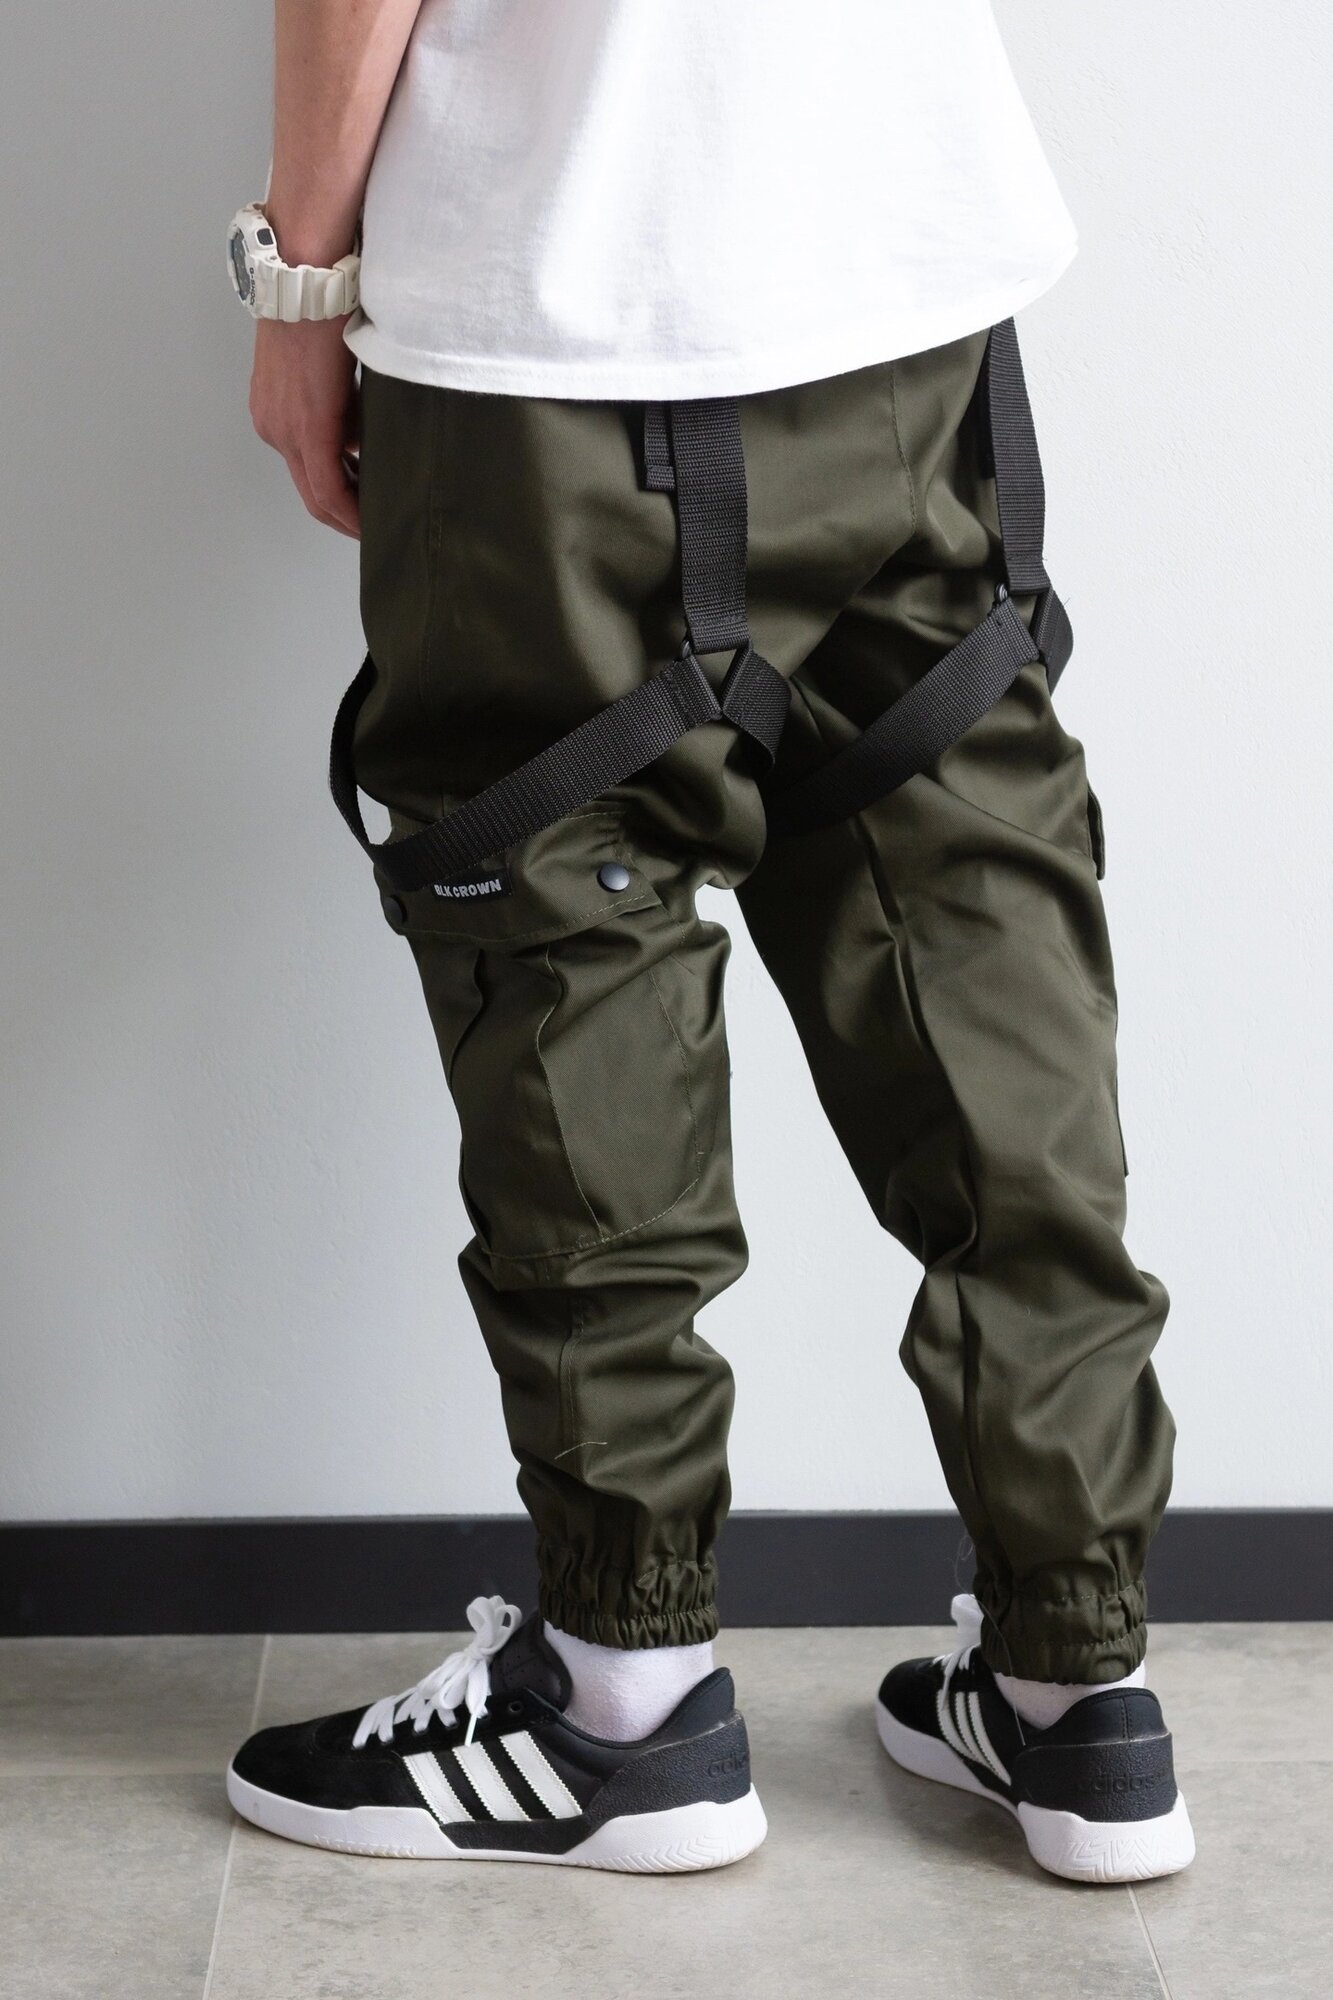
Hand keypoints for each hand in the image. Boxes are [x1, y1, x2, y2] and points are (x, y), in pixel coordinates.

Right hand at [249, 318, 359, 538]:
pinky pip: (291, 445)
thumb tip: (361, 452)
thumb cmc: (336, 324)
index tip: (374, 530)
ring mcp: (268, 418)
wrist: (300, 282)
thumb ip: (360, 428)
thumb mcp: (360, 385)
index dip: (353, 520)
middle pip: (312, 494)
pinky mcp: (264, 404)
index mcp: (308, 430)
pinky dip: (316, 458)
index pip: (330, 496)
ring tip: (362, 490)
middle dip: (342, 514)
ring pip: (301, 471)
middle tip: (370, 524)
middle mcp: (280, 431)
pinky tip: (341, 454)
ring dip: (331, 485)